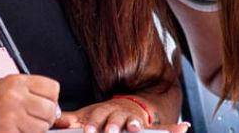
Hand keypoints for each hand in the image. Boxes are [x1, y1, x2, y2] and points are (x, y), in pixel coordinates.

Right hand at [0, 74, 59, 132]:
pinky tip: (9, 131)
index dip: (51, 99)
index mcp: (16, 82)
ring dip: (34, 131)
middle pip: (50, 110)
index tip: (43, 104)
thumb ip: (29, 94)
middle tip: (31, 120)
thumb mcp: (3, 88)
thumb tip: (54, 109)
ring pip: (42, 128)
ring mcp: (12, 116)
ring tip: (17, 126)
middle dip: (45, 118)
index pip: (53, 88)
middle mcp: (16, 97)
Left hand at [53, 97, 170, 132]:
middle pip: (115, 121)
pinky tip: (183, 127)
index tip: (87, 131)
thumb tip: (55, 120)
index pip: (96, 118)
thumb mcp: (84, 117)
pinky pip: (160, 128)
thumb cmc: (100, 116)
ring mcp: (132, 121)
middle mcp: (118, 115)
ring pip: (134, 124)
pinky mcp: (145, 126)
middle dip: (112, 127)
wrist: (123, 108)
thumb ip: (69, 120)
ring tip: (135, 129)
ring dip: (135, 126)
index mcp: (101, 113)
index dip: (92, 125)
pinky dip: (172, 128)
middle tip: (109, 132)